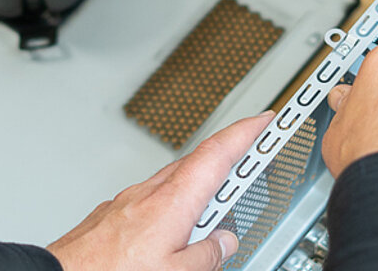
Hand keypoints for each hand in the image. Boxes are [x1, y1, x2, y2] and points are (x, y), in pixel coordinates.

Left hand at [47, 112, 273, 270]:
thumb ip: (207, 256)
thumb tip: (225, 243)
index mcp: (174, 202)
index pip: (218, 153)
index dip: (246, 132)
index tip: (265, 120)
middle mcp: (149, 193)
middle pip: (198, 163)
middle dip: (228, 158)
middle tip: (252, 157)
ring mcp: (128, 201)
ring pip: (173, 183)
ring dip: (199, 188)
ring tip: (216, 211)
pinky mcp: (111, 214)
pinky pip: (152, 200)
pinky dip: (173, 205)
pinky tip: (174, 229)